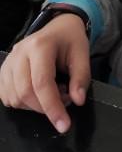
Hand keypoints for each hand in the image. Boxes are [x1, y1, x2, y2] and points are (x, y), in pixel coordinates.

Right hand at [0, 14, 90, 133]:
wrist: (59, 27)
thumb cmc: (70, 40)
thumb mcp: (83, 54)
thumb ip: (81, 77)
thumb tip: (77, 100)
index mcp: (40, 46)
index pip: (42, 83)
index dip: (52, 107)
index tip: (64, 125)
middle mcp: (19, 53)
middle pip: (25, 93)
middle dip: (45, 107)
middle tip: (65, 100)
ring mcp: (8, 62)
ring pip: (14, 98)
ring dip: (35, 105)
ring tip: (54, 91)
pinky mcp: (3, 71)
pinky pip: (7, 97)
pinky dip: (23, 103)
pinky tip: (38, 93)